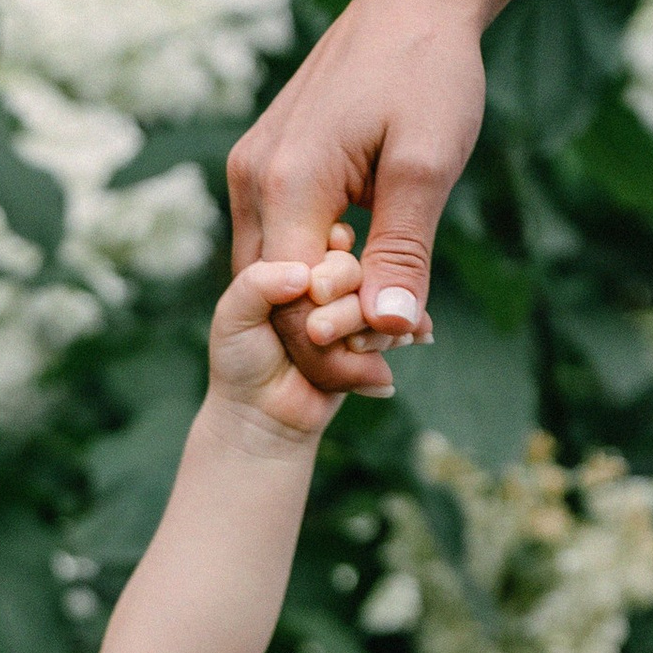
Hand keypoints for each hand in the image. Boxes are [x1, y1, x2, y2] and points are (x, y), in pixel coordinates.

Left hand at [209, 232, 420, 436]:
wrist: (264, 417)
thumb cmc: (240, 362)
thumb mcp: (234, 317)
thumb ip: (257, 284)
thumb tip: (303, 274)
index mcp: (293, 262)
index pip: (322, 235)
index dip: (327, 252)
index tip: (315, 283)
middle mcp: (325, 279)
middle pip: (352, 265)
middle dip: (343, 290)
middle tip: (320, 329)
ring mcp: (352, 305)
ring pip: (377, 294)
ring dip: (366, 322)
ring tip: (351, 349)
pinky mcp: (374, 332)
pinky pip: (401, 321)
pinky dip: (408, 328)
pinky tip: (419, 333)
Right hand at [227, 0, 486, 392]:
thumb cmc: (428, 70)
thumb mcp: (429, 165)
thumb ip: (404, 252)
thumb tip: (388, 329)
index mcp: (286, 182)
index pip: (294, 303)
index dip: (342, 341)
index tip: (406, 348)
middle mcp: (251, 179)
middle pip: (274, 295)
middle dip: (332, 331)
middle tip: (408, 340)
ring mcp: (251, 169)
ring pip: (274, 271)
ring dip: (326, 302)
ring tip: (397, 308)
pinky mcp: (263, 162)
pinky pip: (280, 238)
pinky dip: (319, 267)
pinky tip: (370, 268)